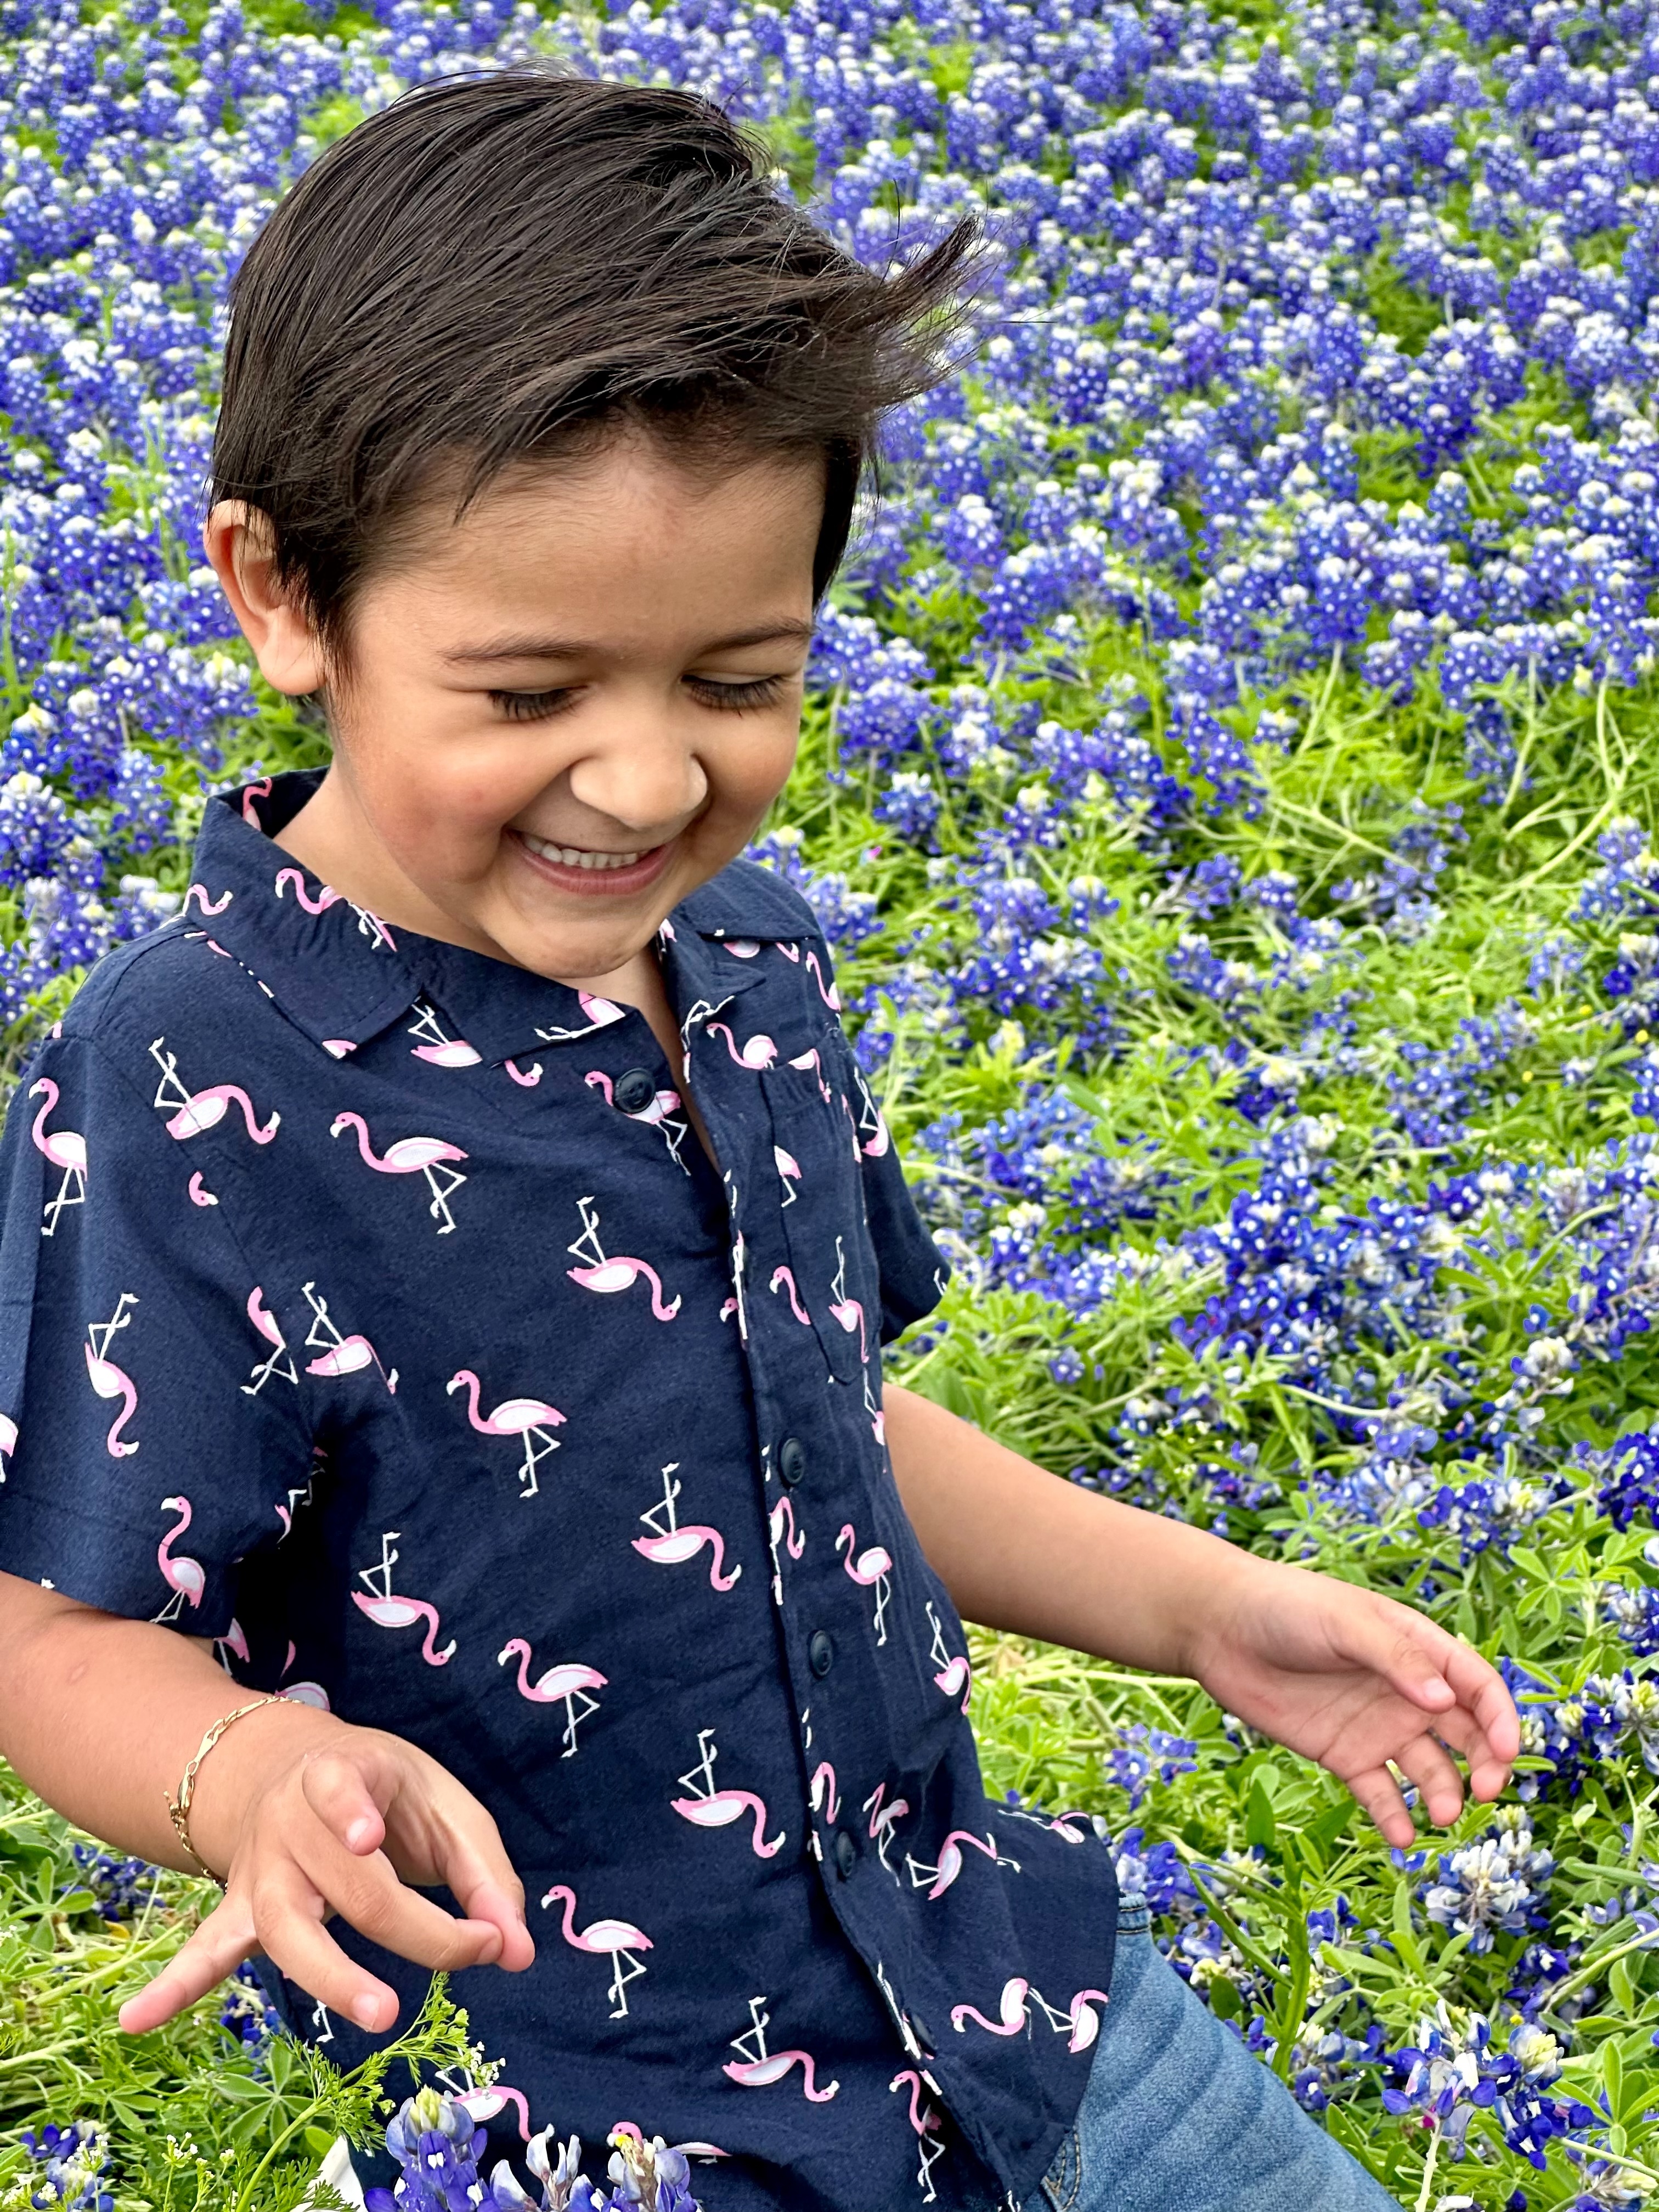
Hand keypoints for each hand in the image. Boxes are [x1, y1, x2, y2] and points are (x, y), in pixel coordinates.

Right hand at [116, 1719, 534, 2035]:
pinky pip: (206, 1948)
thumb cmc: (387, 1793)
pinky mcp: (243, 1910)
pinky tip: (137, 2021)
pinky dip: (175, 1985)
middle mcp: (292, 1821)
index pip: (345, 1790)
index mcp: (341, 1772)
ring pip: (287, 1928)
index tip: (370, 1839)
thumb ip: (486, 1874)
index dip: (354, 1813)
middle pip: (345, 1883)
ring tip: (378, 2009)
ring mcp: (261, 1870)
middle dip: (414, 1924)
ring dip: (330, 1973)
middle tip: (469, 1954)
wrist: (298, 1769)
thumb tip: (519, 1951)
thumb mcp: (443, 1805)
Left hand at [1187, 1554, 1520, 1848]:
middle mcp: (1406, 1693)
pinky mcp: (1344, 1755)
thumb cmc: (1286, 1607)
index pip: (1477, 1687)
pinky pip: (1380, 1793)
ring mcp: (1377, 1727)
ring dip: (1442, 1795)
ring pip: (1429, 1770)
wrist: (1219, 1627)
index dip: (1499, 1719)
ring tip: (1438, 1816)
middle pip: (1465, 1735)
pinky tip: (1402, 1838)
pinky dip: (1395, 1817)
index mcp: (1418, 1649)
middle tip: (1483, 1793)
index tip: (1506, 1752)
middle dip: (1484, 1765)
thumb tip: (1443, 1701)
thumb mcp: (1346, 1622)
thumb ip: (1396, 1658)